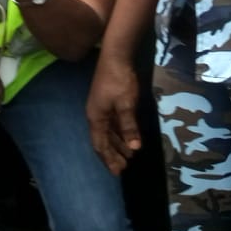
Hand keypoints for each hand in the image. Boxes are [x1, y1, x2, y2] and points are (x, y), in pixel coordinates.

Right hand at [87, 51, 140, 175]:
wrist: (115, 58)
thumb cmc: (119, 82)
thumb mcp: (126, 105)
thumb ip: (129, 126)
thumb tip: (134, 148)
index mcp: (96, 118)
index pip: (100, 144)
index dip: (108, 158)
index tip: (117, 172)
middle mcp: (95, 115)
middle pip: (102, 140)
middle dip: (112, 154)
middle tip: (123, 168)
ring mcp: (101, 109)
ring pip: (107, 132)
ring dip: (116, 144)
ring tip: (128, 155)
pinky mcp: (107, 103)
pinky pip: (112, 124)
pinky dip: (119, 133)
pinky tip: (127, 138)